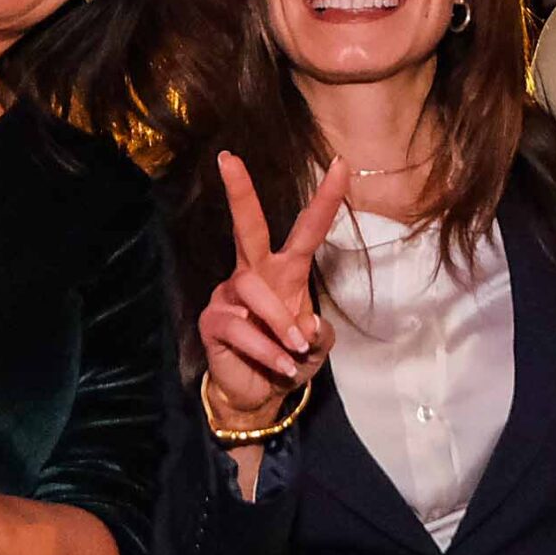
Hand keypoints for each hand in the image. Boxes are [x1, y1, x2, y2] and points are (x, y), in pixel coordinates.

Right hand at [198, 153, 348, 429]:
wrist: (258, 395)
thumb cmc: (288, 360)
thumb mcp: (316, 347)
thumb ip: (319, 334)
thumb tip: (307, 327)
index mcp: (285, 272)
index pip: (306, 230)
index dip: (325, 199)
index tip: (341, 164)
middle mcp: (254, 274)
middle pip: (248, 227)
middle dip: (240, 193)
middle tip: (228, 159)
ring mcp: (229, 296)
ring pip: (254, 290)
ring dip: (280, 321)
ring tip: (295, 349)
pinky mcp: (213, 321)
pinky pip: (241, 328)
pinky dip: (267, 350)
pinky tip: (281, 366)